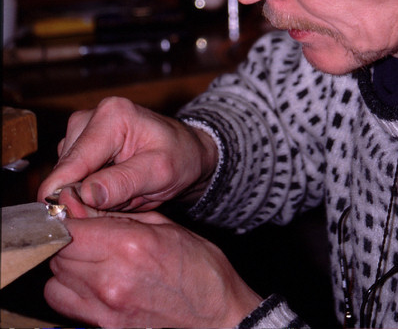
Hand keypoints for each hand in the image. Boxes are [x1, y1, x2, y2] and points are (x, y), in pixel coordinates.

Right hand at [38, 97, 217, 210]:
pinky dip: (89, 189)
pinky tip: (113, 187)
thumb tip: (85, 195)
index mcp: (111, 115)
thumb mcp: (161, 172)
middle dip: (86, 196)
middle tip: (121, 203)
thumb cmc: (180, 157)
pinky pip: (71, 177)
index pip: (73, 164)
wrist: (187, 151)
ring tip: (122, 192)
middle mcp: (90, 117)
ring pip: (66, 177)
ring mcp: (82, 130)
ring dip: (89, 193)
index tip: (75, 221)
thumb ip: (124, 183)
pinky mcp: (79, 144)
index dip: (68, 197)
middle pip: (65, 172)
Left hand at [45, 188, 261, 328]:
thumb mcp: (164, 226)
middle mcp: (111, 280)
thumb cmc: (200, 268)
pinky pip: (65, 304)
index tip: (76, 211)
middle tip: (87, 232)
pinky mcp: (104, 328)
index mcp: (130, 246)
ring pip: (56, 280)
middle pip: (59, 254)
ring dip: (67, 265)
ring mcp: (106, 309)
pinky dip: (70, 290)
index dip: (69, 217)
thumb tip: (82, 205)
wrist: (218, 317)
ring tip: (90, 257)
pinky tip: (92, 279)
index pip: (70, 229)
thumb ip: (118, 215)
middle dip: (68, 238)